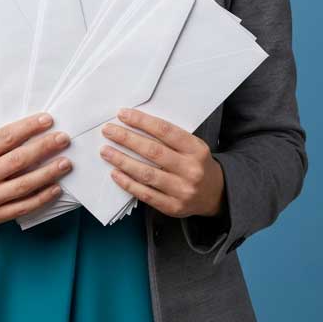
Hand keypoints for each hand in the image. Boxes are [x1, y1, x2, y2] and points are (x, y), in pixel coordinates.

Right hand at [0, 112, 72, 225]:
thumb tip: (29, 134)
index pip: (4, 138)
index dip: (28, 128)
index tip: (47, 120)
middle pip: (18, 161)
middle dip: (44, 148)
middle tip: (63, 139)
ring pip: (24, 185)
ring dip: (48, 173)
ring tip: (66, 163)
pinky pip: (23, 207)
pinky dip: (42, 197)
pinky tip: (55, 187)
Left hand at [100, 108, 225, 218]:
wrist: (217, 194)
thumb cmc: (196, 163)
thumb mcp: (191, 145)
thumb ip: (168, 136)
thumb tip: (133, 123)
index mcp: (196, 149)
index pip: (165, 131)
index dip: (141, 121)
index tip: (122, 114)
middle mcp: (191, 170)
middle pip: (152, 151)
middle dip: (126, 139)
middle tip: (107, 130)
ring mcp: (183, 190)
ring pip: (146, 173)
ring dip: (122, 160)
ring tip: (106, 151)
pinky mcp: (173, 207)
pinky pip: (146, 194)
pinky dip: (127, 183)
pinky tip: (115, 173)